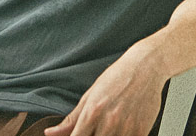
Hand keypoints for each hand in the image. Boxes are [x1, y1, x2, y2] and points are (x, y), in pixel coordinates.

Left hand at [44, 47, 164, 135]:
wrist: (146, 66)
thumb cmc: (117, 77)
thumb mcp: (90, 95)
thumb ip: (71, 119)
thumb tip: (49, 133)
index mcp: (92, 112)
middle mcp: (108, 121)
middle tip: (96, 129)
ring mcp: (126, 127)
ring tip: (109, 127)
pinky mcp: (141, 131)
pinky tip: (122, 129)